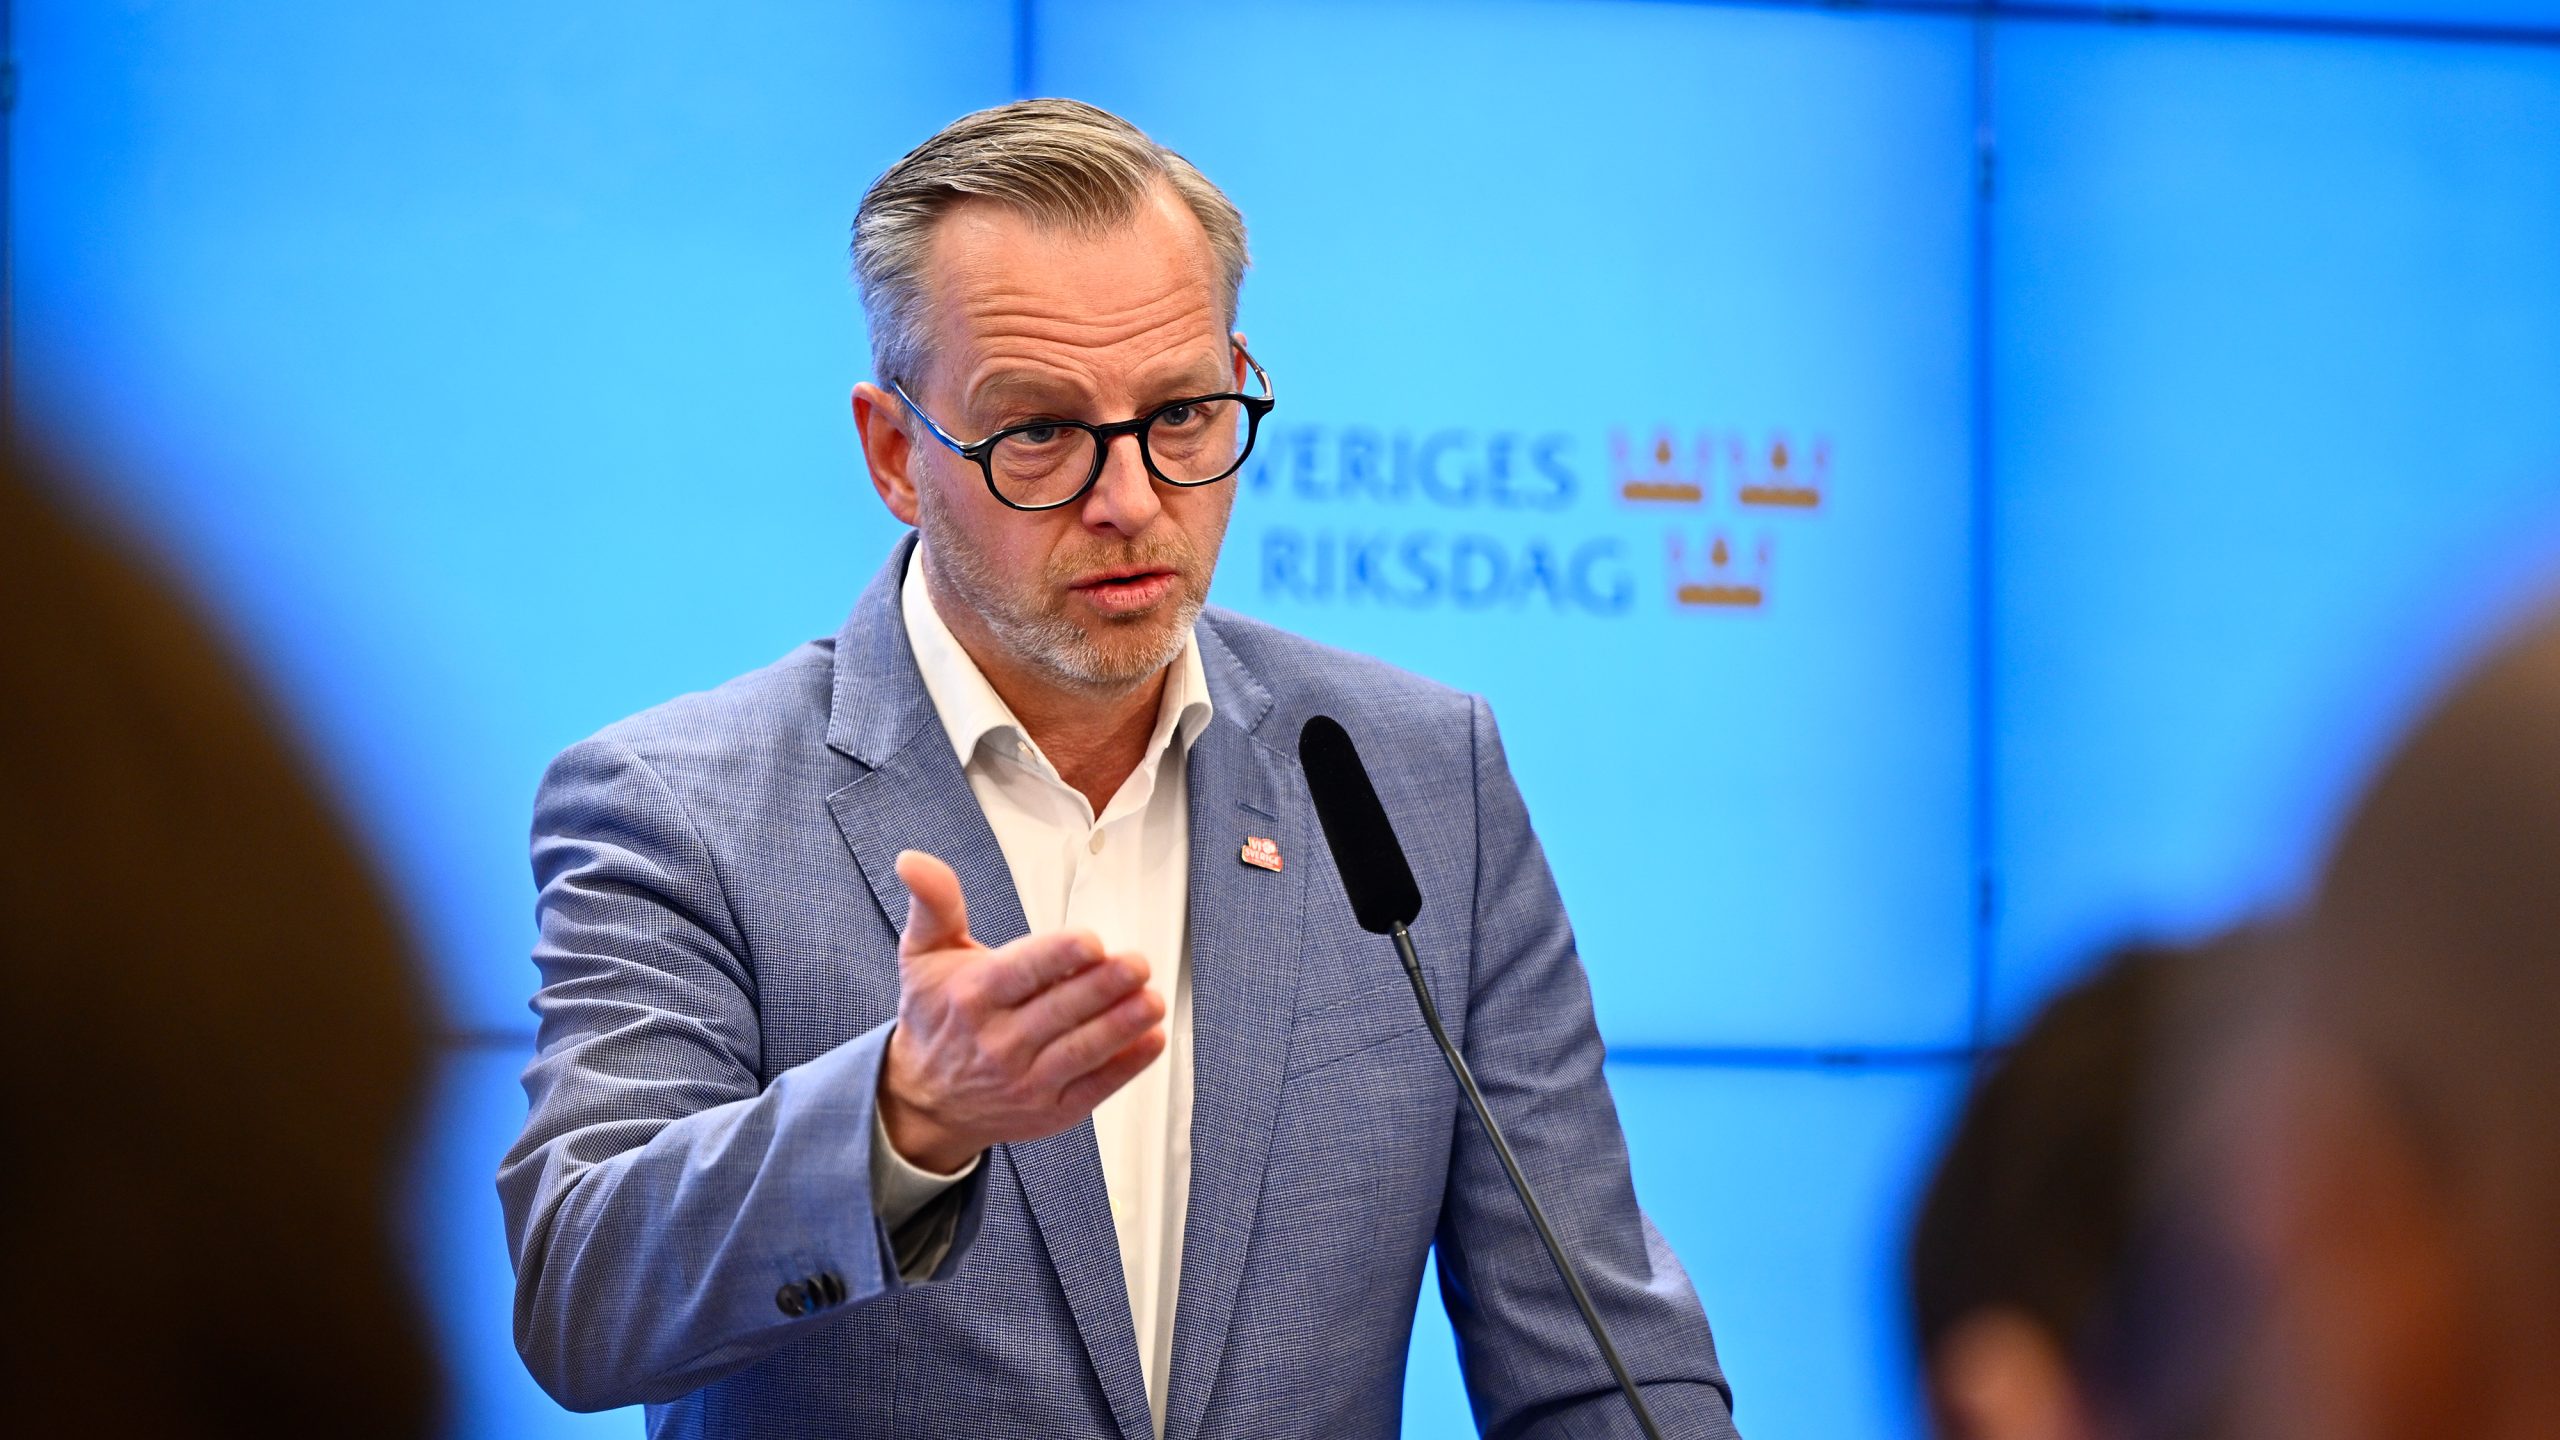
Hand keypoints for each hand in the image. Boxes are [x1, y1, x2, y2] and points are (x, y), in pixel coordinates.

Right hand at [877, 850, 1166, 1172]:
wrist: (925, 1099)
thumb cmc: (936, 1017)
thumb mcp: (923, 954)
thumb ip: (934, 903)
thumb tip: (914, 860)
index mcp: (972, 996)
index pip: (1021, 972)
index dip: (1058, 955)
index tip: (1091, 941)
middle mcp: (998, 1042)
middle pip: (1059, 1010)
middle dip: (1103, 986)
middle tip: (1137, 964)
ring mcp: (1026, 1081)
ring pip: (1081, 1050)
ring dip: (1122, 1025)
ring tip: (1152, 1000)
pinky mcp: (1052, 1110)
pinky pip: (1095, 1088)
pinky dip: (1126, 1066)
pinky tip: (1151, 1040)